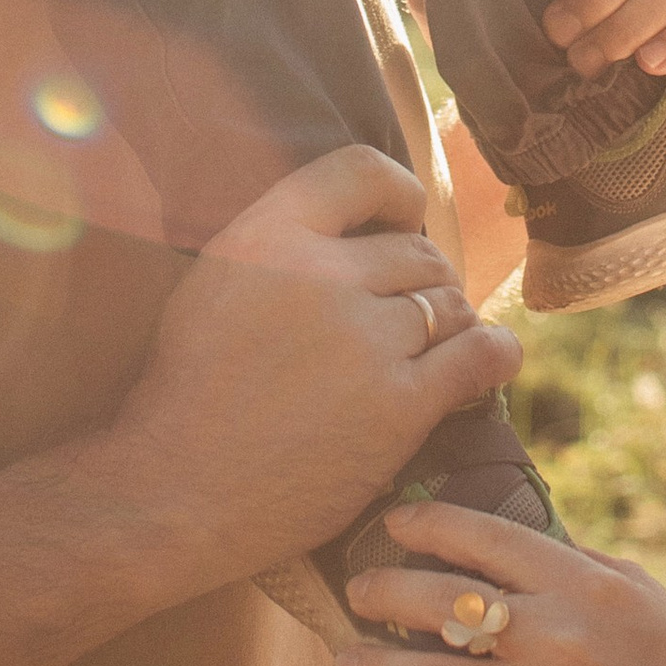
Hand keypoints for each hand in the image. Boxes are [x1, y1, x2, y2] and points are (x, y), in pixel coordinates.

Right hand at [98, 148, 519, 590]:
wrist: (171, 494)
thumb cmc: (187, 392)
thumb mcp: (214, 281)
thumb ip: (281, 242)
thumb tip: (362, 225)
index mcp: (267, 234)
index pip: (363, 170)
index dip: (399, 194)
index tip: (402, 222)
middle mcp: (320, 275)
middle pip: (416, 251)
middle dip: (422, 280)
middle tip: (407, 318)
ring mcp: (363, 340)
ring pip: (448, 303)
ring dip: (450, 324)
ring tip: (433, 349)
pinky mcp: (396, 406)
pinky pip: (476, 357)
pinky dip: (494, 355)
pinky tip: (495, 360)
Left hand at [335, 501, 665, 665]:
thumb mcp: (653, 605)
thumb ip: (588, 570)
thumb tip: (531, 541)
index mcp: (589, 586)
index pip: (484, 536)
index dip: (426, 523)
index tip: (392, 521)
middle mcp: (559, 638)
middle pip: (440, 600)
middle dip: (383, 590)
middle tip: (355, 590)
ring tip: (345, 663)